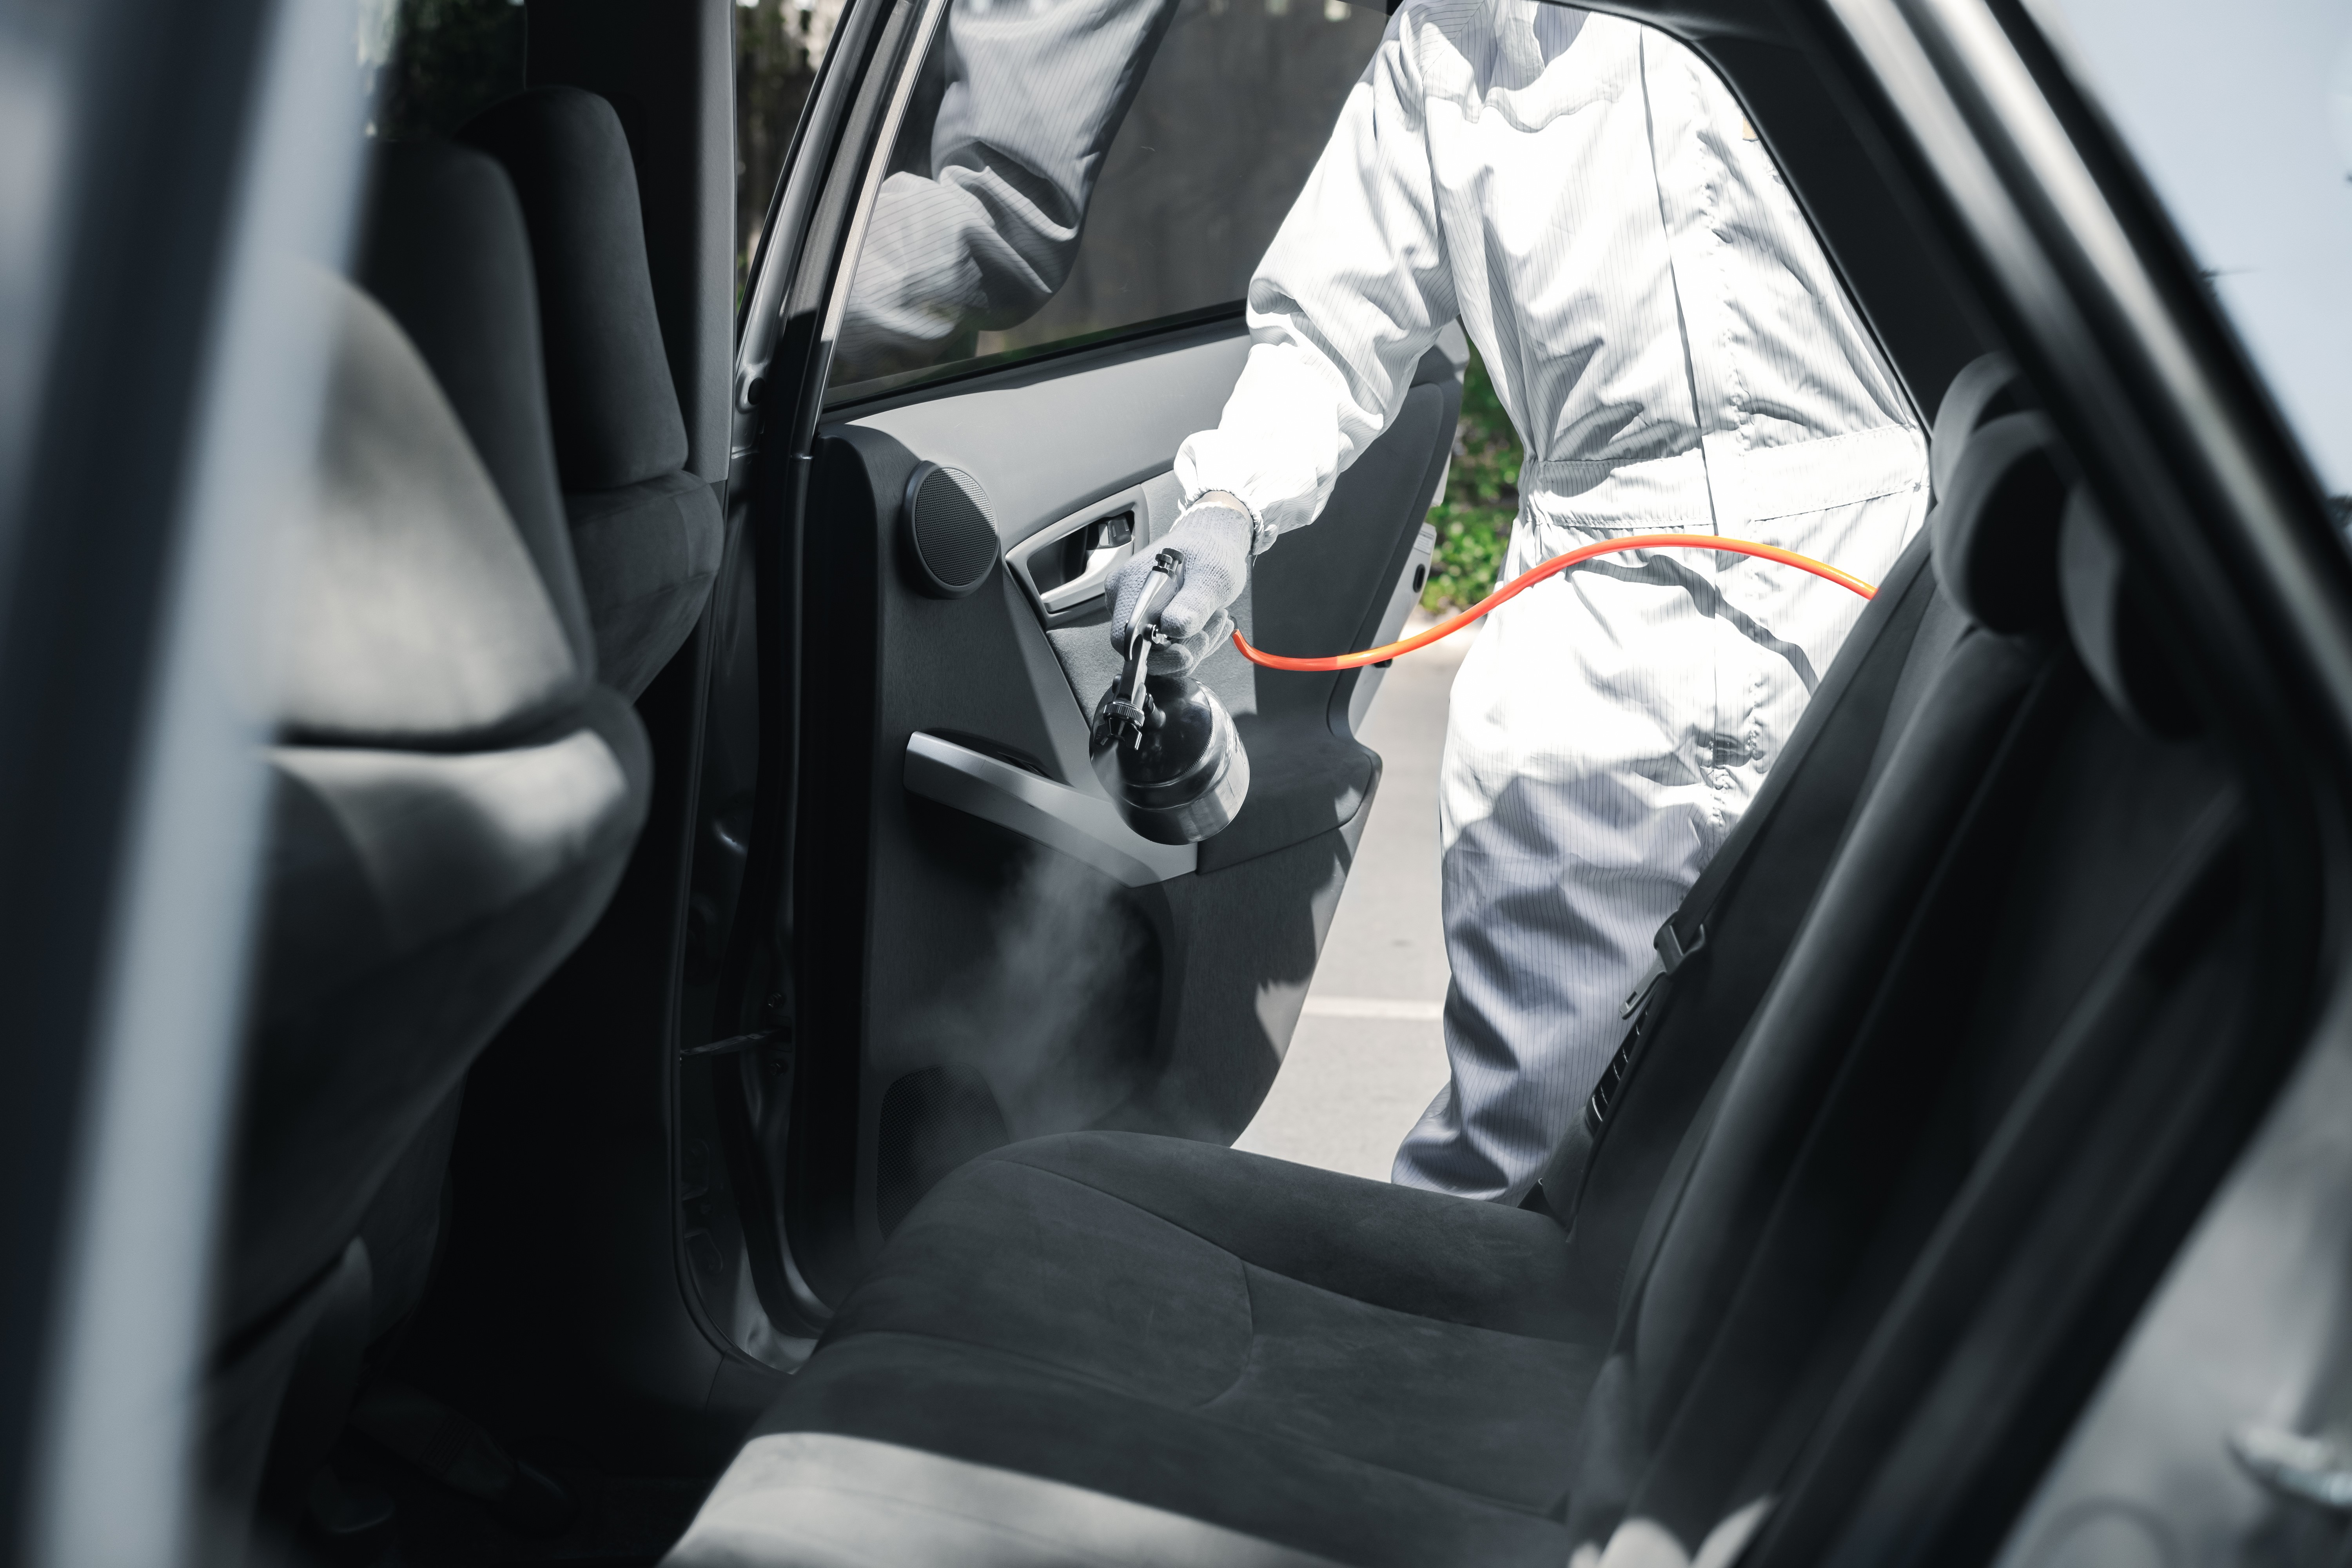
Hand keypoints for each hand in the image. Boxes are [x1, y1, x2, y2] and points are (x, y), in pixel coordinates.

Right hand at [1108, 501, 1253, 673]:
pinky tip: (1210, 623)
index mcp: (1131, 586)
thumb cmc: (1208, 551)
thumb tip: (1174, 627)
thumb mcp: (1213, 575)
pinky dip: (1191, 641)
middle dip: (1185, 648)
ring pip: (1160, 652)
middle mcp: (1124, 599)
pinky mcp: (1149, 620)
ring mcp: (1135, 611)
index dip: (1156, 654)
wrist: (1211, 544)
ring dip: (1193, 644)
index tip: (1186, 653)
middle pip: (1145, 651)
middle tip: (1213, 627)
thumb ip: (1194, 602)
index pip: (1125, 639)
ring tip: (1217, 618)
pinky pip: (1167, 646)